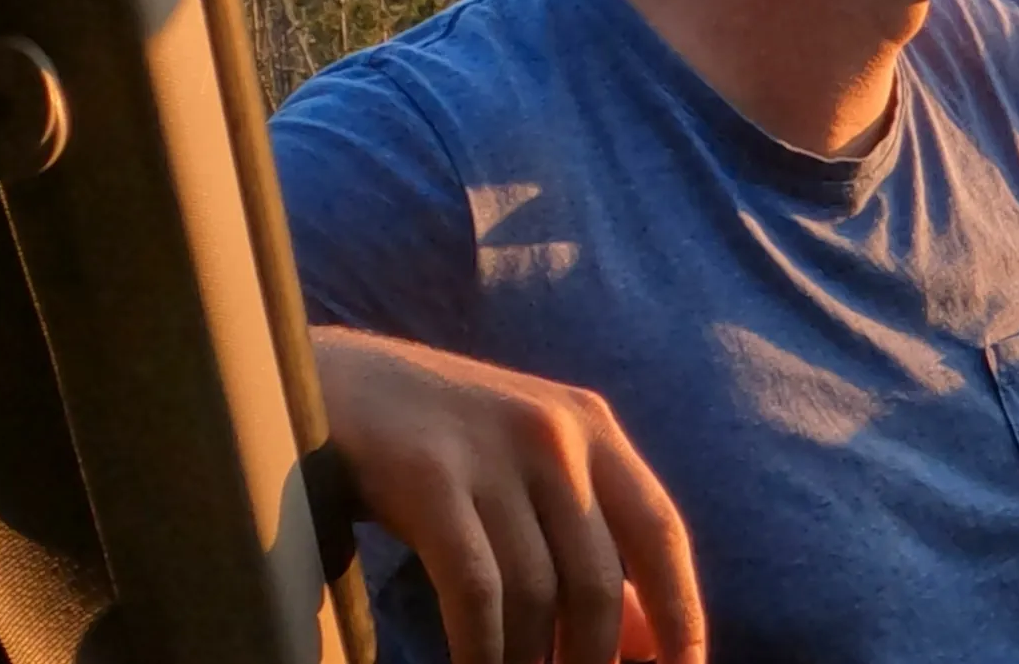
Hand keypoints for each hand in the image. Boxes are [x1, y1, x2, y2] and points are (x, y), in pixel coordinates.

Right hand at [312, 326, 703, 663]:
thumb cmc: (443, 445)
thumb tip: (647, 640)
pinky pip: (475, 590)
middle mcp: (555, 432)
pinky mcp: (428, 475)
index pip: (662, 534)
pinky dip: (480, 650)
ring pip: (536, 594)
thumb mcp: (529, 473)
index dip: (680, 614)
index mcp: (593, 428)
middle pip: (598, 580)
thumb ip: (587, 541)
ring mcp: (492, 449)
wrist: (337, 382)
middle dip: (591, 660)